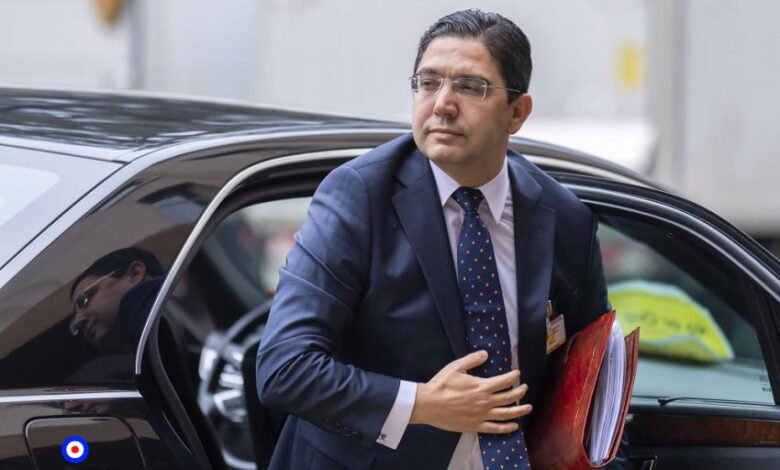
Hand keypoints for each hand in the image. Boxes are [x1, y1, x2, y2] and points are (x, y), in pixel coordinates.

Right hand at [409, 350, 531, 433]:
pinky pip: (495, 428)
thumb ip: (473, 360)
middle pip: (509, 397)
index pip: (504, 381)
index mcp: (481, 386)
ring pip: (506, 414)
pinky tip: (514, 426)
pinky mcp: (475, 426)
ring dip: (519, 410)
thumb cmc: (441, 384)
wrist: (429, 404)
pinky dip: (507, 428)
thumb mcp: (456, 367)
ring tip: (528, 407)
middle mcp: (485, 401)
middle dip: (520, 392)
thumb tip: (486, 354)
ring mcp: (481, 415)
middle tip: (525, 388)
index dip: (513, 377)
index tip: (517, 374)